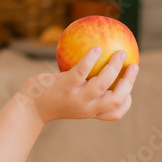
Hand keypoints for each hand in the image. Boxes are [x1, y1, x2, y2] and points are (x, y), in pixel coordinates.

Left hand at [18, 47, 137, 122]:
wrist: (28, 107)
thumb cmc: (49, 100)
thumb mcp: (68, 99)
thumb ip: (81, 89)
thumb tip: (94, 66)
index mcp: (89, 112)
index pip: (115, 113)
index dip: (127, 102)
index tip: (130, 90)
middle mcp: (86, 108)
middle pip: (116, 98)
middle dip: (129, 82)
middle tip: (133, 65)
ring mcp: (76, 98)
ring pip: (103, 83)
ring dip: (114, 67)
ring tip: (120, 52)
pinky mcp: (65, 86)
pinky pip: (82, 70)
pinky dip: (91, 58)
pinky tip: (96, 48)